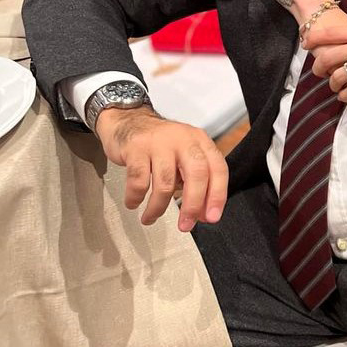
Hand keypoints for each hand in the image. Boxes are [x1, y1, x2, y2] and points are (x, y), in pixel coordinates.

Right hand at [96, 105, 227, 230]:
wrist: (128, 121)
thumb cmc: (160, 145)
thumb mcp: (183, 157)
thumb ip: (195, 182)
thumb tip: (202, 215)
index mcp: (200, 141)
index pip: (218, 168)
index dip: (218, 195)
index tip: (212, 218)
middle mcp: (184, 139)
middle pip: (197, 174)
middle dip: (193, 204)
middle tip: (185, 225)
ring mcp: (159, 142)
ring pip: (165, 181)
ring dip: (158, 207)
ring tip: (150, 217)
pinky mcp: (136, 148)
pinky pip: (139, 180)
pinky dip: (136, 197)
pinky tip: (134, 203)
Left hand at [304, 20, 346, 104]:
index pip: (331, 33)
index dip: (315, 38)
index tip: (306, 44)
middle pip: (329, 57)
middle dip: (319, 67)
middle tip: (317, 72)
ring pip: (339, 77)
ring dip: (333, 84)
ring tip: (335, 88)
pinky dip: (346, 96)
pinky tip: (346, 98)